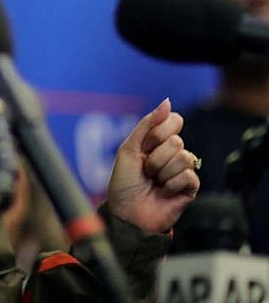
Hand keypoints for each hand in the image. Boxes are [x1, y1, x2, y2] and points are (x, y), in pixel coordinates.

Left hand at [106, 98, 199, 233]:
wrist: (127, 213)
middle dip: (156, 157)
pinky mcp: (190, 188)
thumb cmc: (124, 182)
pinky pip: (189, 176)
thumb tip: (168, 102)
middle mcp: (172, 154)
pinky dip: (171, 184)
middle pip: (177, 141)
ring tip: (154, 182)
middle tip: (146, 170)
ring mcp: (182, 170)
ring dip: (162, 171)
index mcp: (157, 141)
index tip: (145, 144)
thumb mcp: (129, 148)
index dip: (159, 131)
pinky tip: (164, 192)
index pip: (174, 121)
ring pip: (184, 157)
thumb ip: (147, 124)